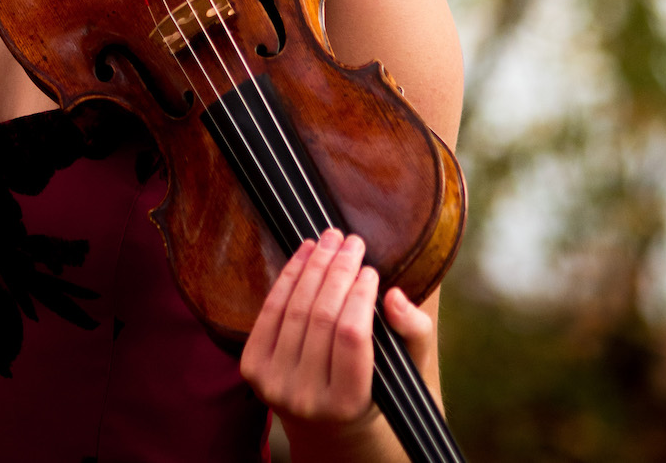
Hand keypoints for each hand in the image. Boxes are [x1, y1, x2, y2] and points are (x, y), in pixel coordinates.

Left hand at [239, 230, 432, 438]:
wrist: (329, 427)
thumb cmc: (377, 393)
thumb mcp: (408, 373)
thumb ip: (413, 334)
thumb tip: (395, 296)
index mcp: (346, 405)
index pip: (351, 336)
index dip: (360, 296)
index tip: (372, 269)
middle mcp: (304, 398)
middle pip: (321, 318)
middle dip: (338, 271)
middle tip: (353, 242)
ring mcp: (273, 383)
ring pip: (295, 309)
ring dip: (313, 265)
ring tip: (330, 239)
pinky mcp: (252, 366)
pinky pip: (270, 310)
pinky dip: (288, 276)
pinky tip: (305, 252)